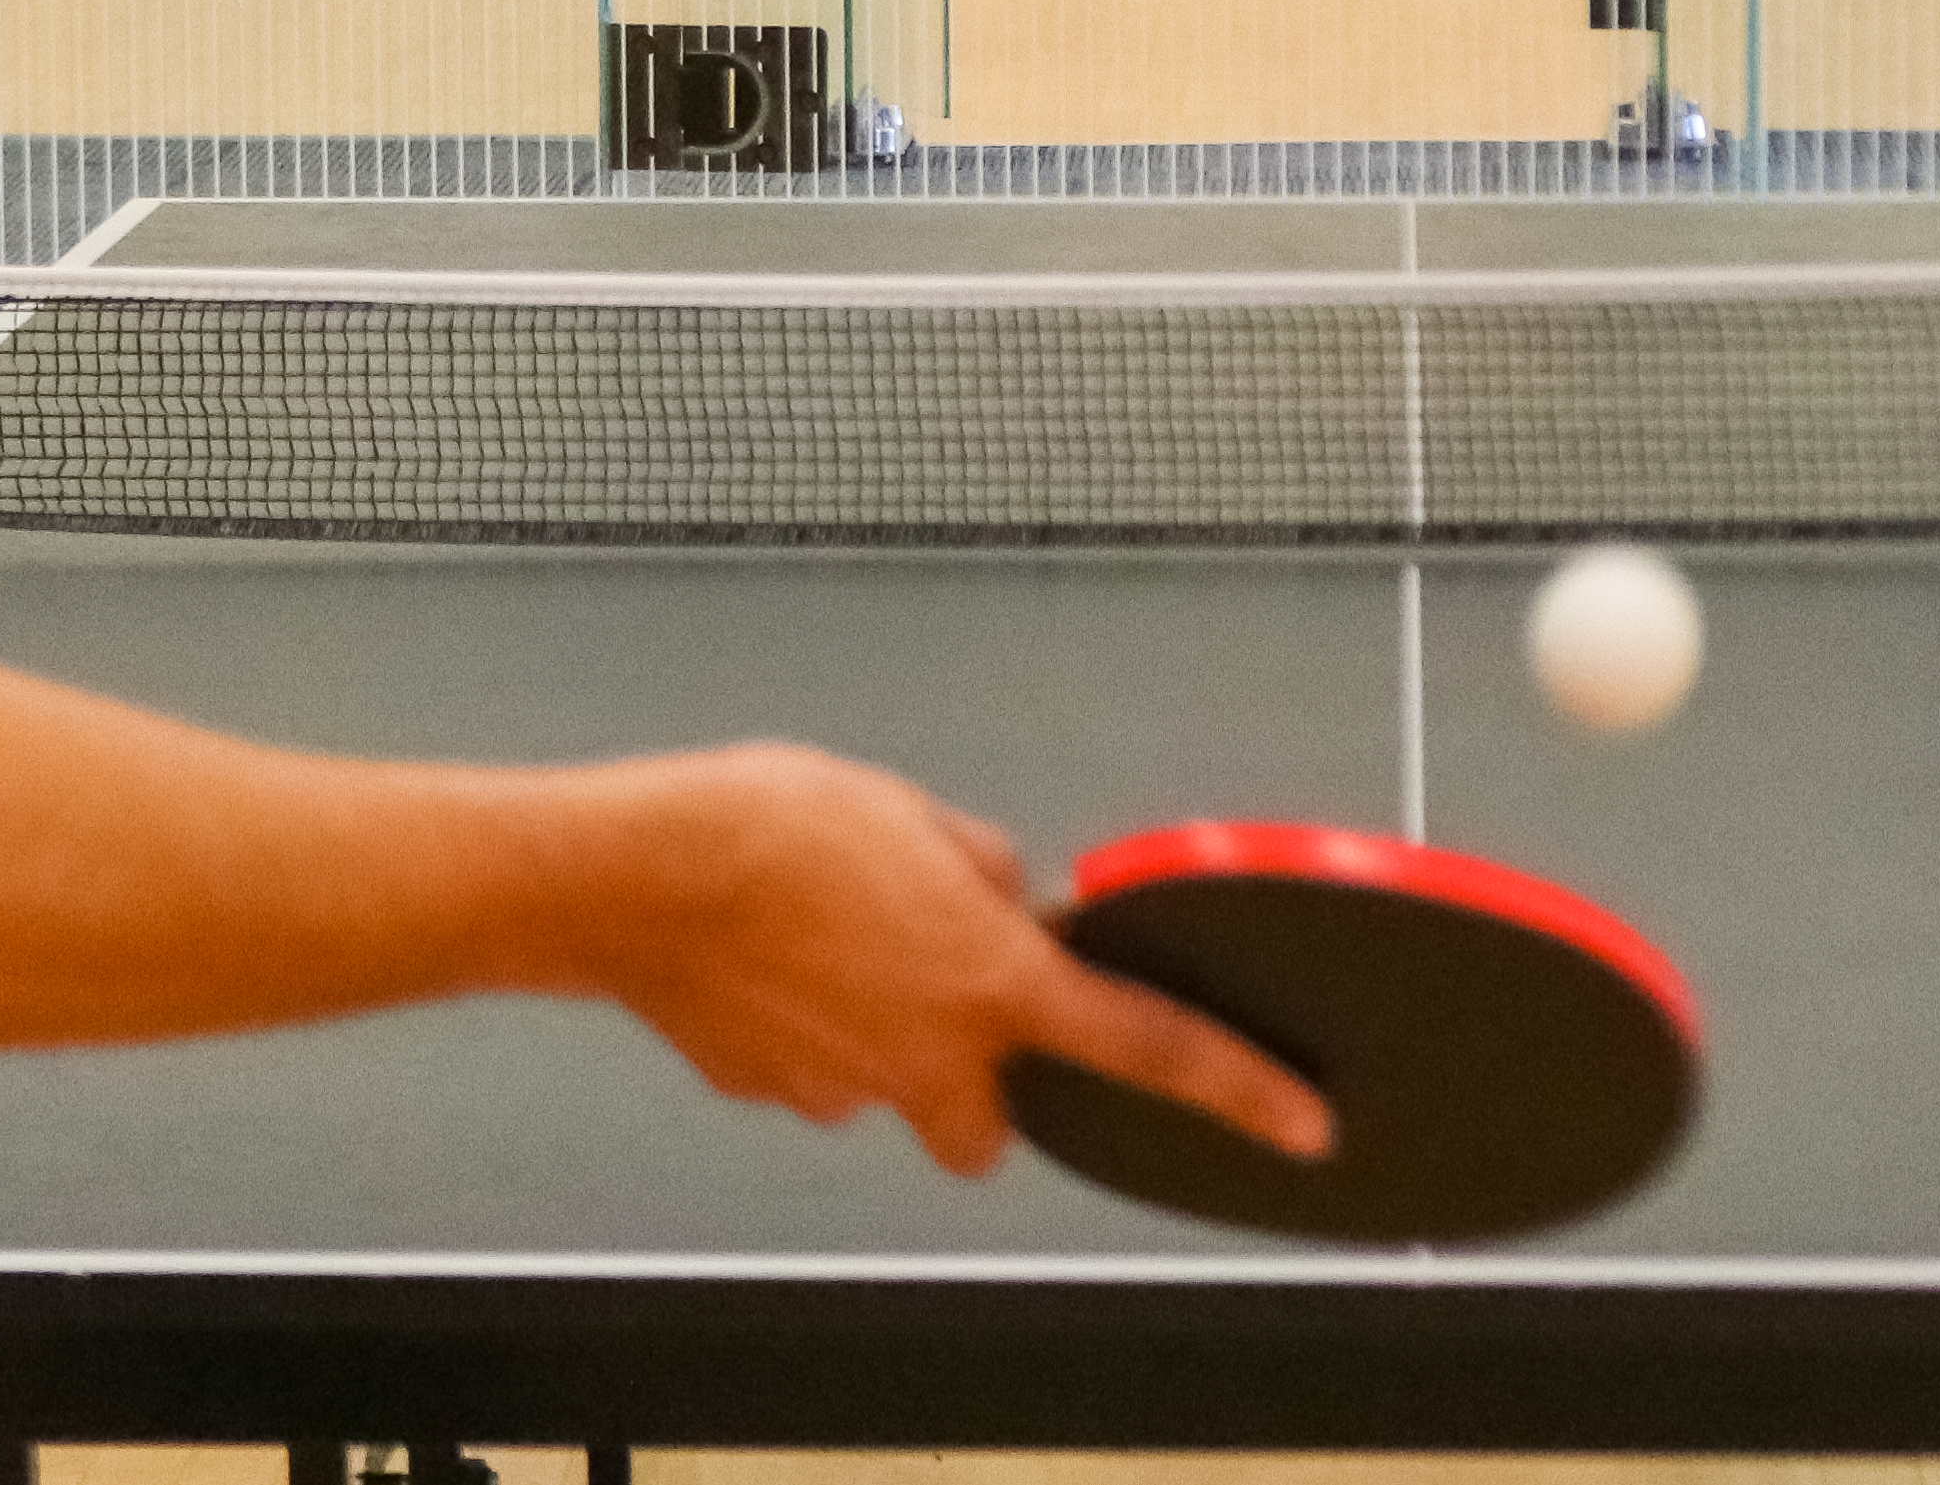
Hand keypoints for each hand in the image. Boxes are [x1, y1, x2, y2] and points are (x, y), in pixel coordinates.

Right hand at [577, 745, 1331, 1179]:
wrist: (635, 873)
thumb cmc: (773, 826)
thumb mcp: (916, 813)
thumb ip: (983, 870)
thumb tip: (1000, 897)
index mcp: (992, 983)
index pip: (1149, 1047)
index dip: (1240, 1090)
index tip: (1304, 1127)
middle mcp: (929, 1056)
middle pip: (986, 1120)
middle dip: (976, 1074)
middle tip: (941, 995)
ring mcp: (845, 1085)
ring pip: (890, 1084)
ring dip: (883, 1031)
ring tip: (827, 940)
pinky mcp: (768, 1087)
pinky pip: (810, 1065)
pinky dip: (805, 1023)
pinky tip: (769, 959)